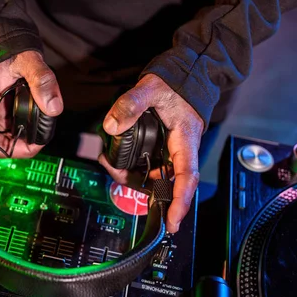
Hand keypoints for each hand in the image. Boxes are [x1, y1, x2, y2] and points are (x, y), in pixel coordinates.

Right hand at [0, 51, 62, 184]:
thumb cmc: (10, 49)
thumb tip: (53, 108)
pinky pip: (7, 137)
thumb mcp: (29, 59)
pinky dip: (22, 139)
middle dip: (10, 150)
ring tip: (40, 131)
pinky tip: (35, 130)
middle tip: (34, 145)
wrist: (5, 41)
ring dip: (19, 145)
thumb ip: (42, 80)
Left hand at [98, 74, 203, 232]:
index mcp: (185, 140)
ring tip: (110, 164)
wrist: (184, 75)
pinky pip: (149, 166)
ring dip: (132, 177)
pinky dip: (132, 167)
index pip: (186, 176)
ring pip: (155, 176)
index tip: (172, 221)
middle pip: (168, 183)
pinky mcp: (163, 148)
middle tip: (117, 178)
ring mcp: (171, 151)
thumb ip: (131, 103)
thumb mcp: (151, 87)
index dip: (180, 201)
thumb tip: (112, 126)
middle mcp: (180, 150)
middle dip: (145, 191)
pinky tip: (115, 159)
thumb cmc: (175, 83)